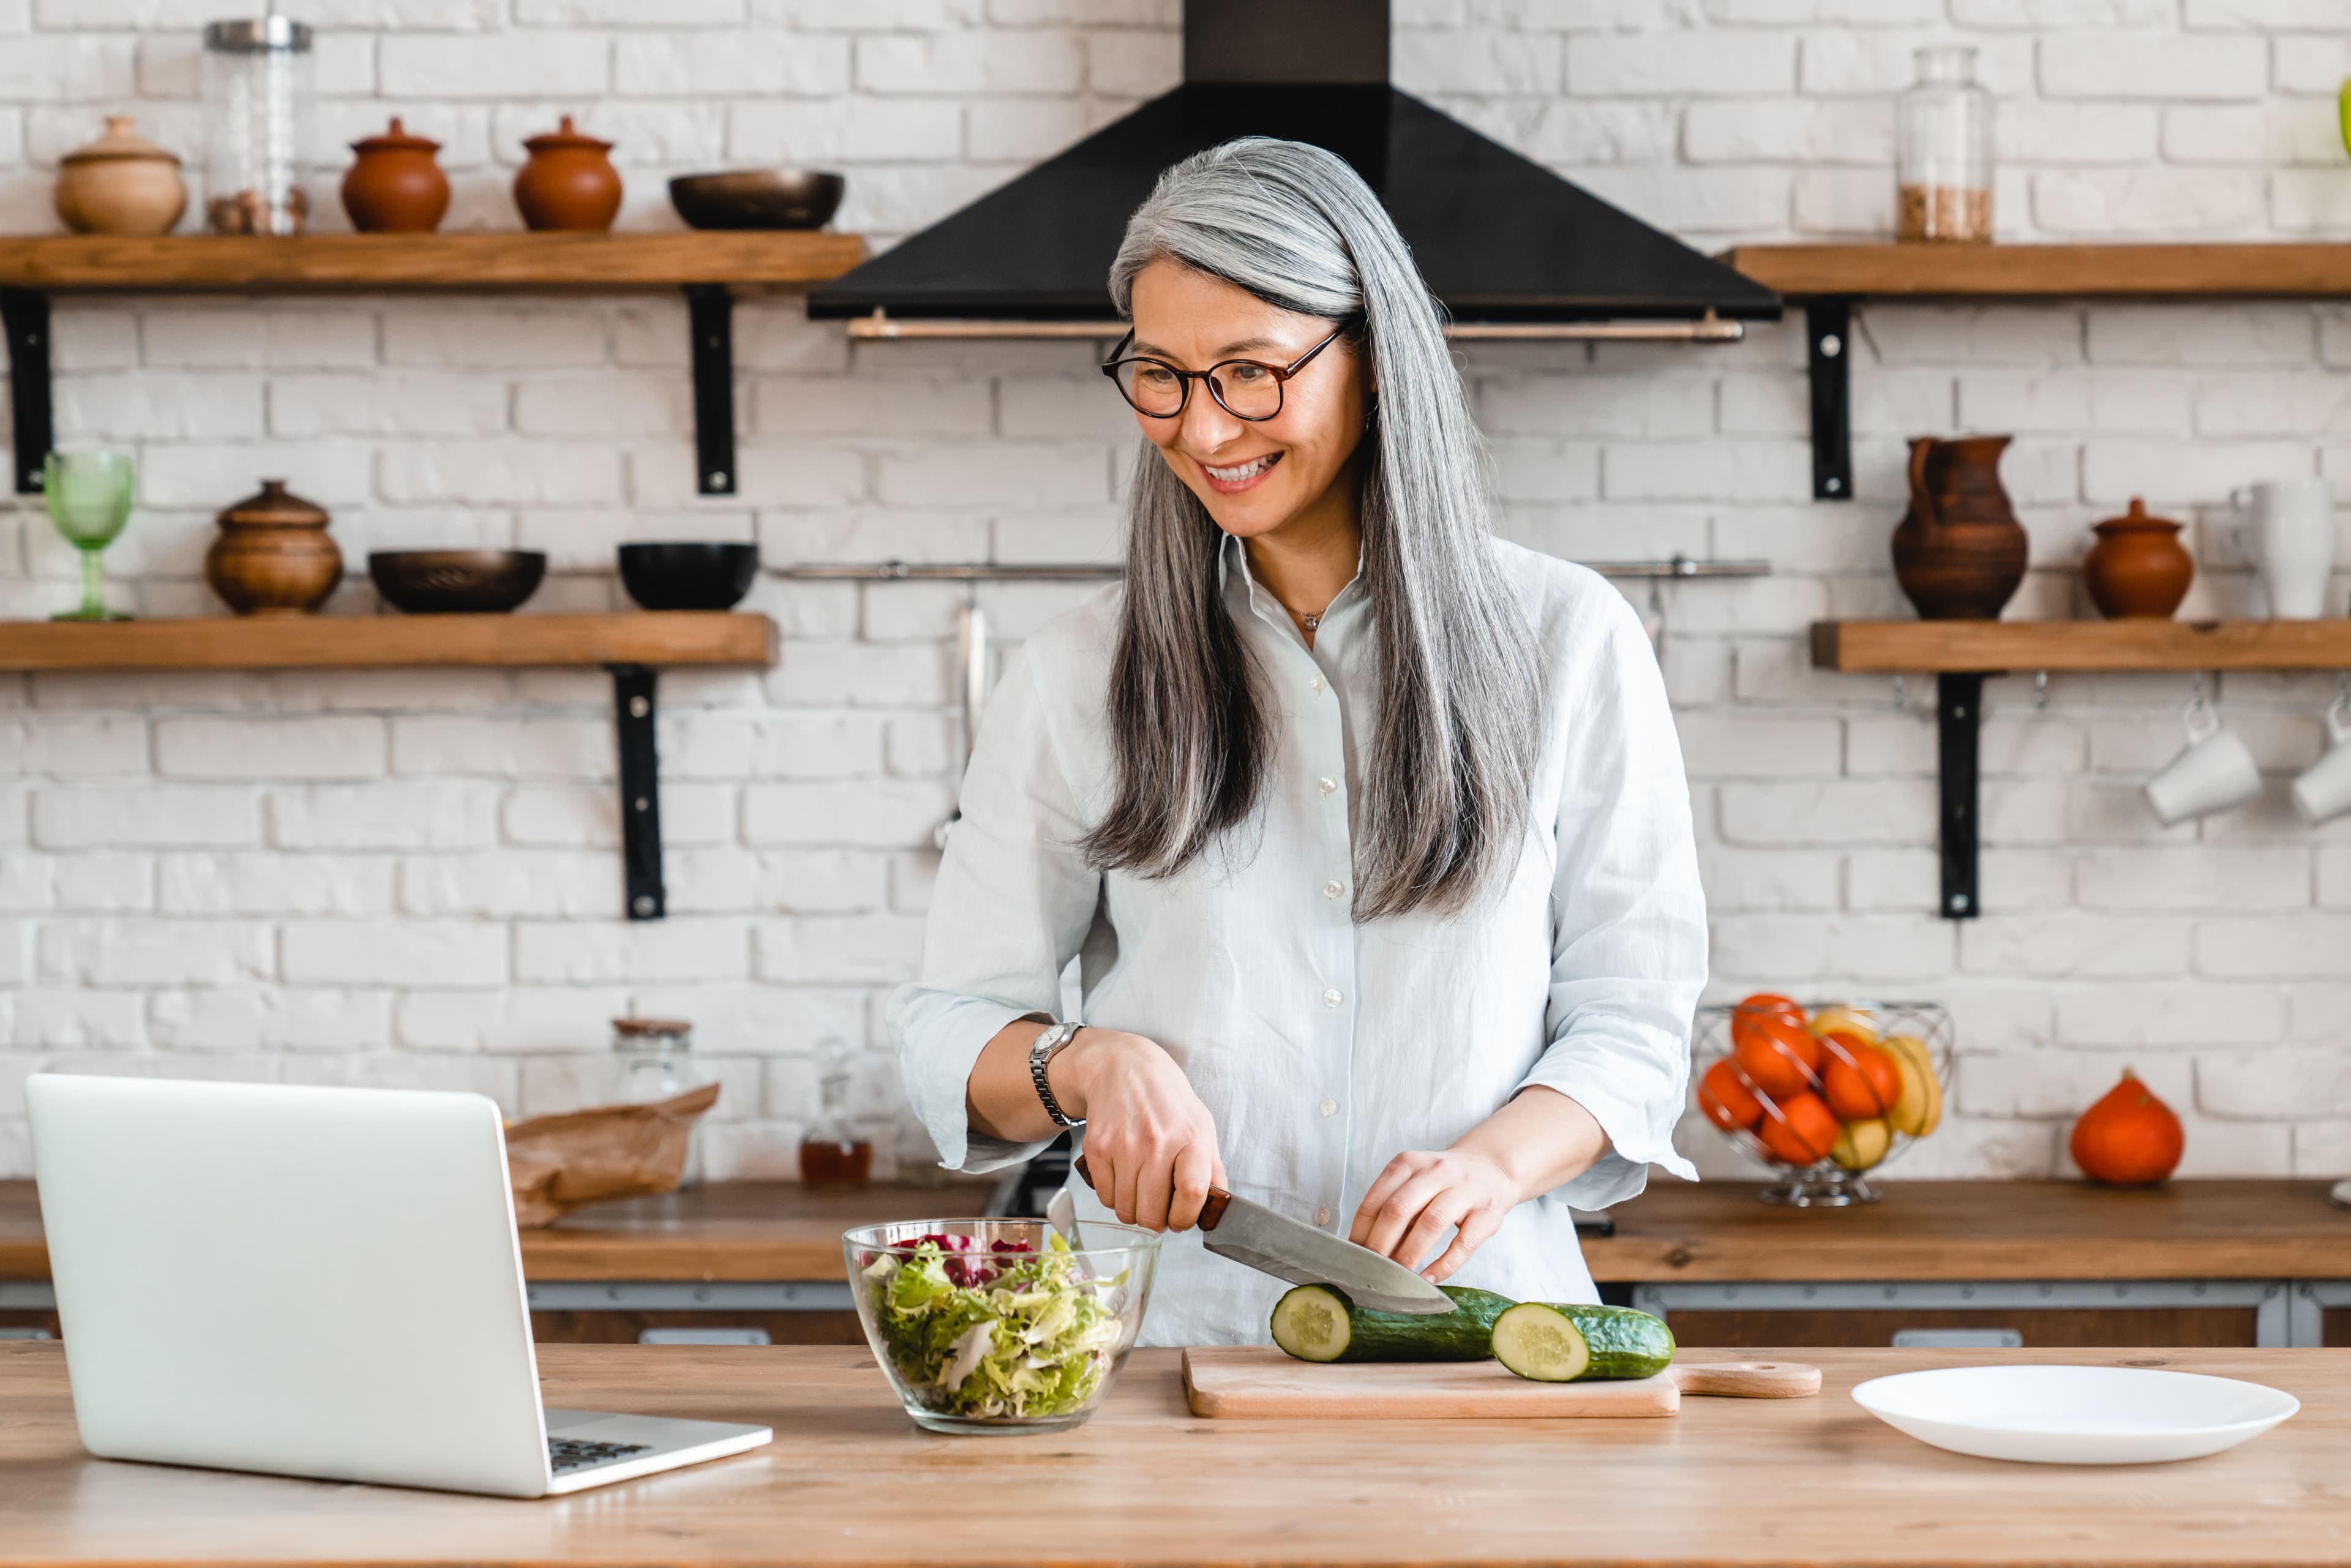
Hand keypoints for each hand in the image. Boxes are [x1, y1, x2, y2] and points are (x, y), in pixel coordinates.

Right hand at [1056, 1029, 1225, 1232]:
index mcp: (1191, 1138)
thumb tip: (1217, 1209)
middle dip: (1156, 1221)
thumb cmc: (1167, 1100)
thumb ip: (1213, 1168)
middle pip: (1153, 1213)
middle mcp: (1157, 1143)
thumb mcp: (1202, 1125)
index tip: (1180, 1220)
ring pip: (1126, 1210)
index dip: (1185, 1218)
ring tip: (1140, 1192)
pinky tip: (1122, 1178)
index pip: (1192, 1194)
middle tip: (1157, 1211)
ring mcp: (1124, 1146)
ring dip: (1133, 1210)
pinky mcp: (1097, 1148)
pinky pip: (1105, 1197)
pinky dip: (1113, 1197)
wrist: (1125, 1068)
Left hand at [1348, 1147, 1516, 1284]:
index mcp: (1409, 1163)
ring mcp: (1465, 1190)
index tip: (1354, 1255)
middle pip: (1399, 1209)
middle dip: (1381, 1244)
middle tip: (1372, 1270)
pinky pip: (1463, 1243)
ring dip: (1409, 1255)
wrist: (1491, 1168)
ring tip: (1397, 1278)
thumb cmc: (1443, 1183)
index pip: (1376, 1199)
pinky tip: (1428, 1279)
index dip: (1362, 1230)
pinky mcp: (1488, 1212)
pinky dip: (1443, 1265)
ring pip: (1431, 1223)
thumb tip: (1366, 1250)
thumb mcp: (1414, 1183)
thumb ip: (1393, 1208)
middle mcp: (1436, 1171)